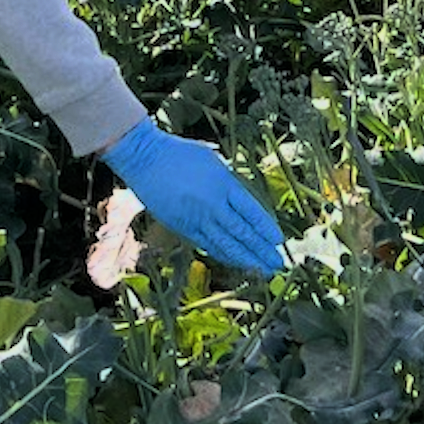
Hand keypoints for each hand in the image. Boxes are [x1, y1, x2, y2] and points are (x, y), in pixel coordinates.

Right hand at [102, 119, 284, 274]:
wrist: (144, 158)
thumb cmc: (179, 153)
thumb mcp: (212, 160)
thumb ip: (230, 182)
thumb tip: (245, 204)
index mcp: (223, 183)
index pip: (252, 213)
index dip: (266, 229)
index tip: (279, 241)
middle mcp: (212, 204)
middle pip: (243, 233)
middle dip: (262, 250)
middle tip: (277, 263)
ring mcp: (196, 217)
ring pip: (227, 245)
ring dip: (247, 259)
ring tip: (262, 269)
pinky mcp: (182, 226)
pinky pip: (207, 245)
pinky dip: (224, 255)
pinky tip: (235, 261)